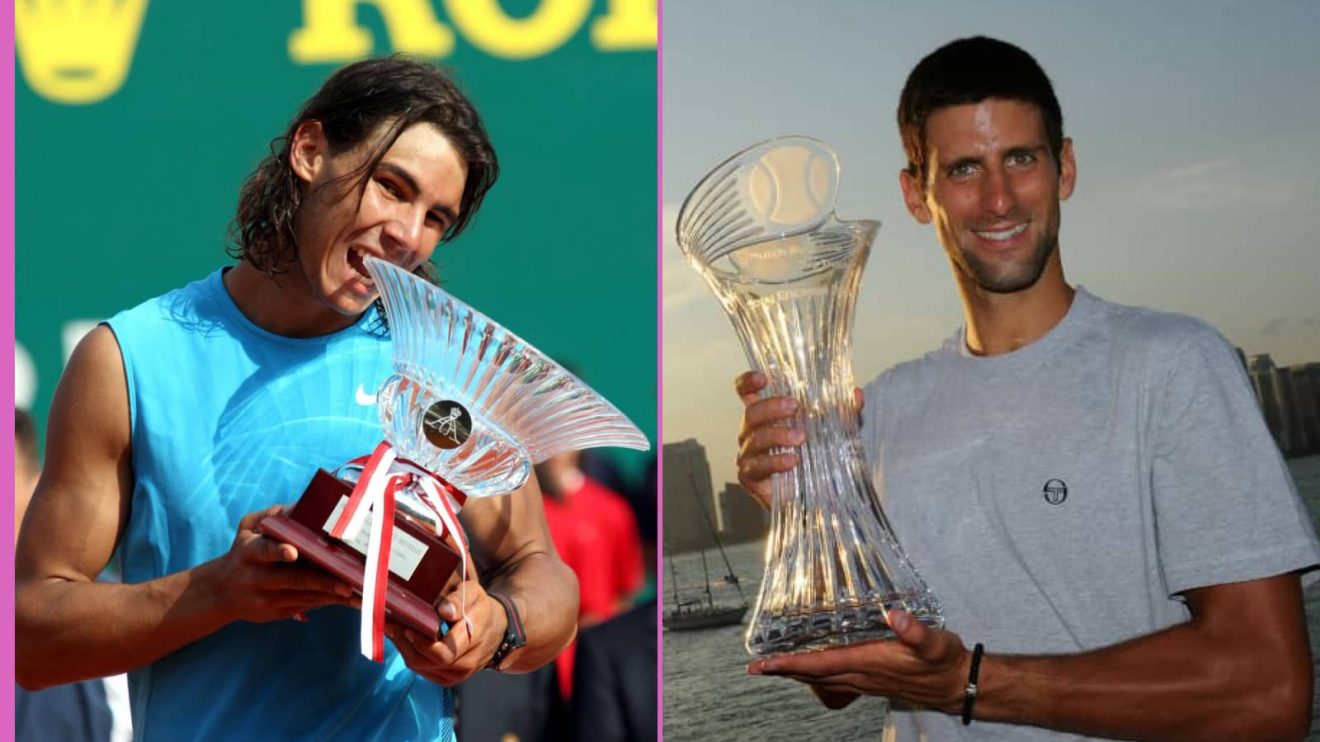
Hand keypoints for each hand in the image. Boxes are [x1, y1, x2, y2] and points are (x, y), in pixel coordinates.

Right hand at [205, 505, 356, 623]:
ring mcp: (265, 599)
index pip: (263, 551)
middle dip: (322, 582)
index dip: (278, 551)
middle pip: (292, 580)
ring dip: (332, 596)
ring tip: (358, 594)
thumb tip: (303, 505)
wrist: (221, 592)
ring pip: (303, 597)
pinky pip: (305, 606)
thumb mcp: (248, 528)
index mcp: (249, 553)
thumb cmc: (244, 552)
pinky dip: (327, 602)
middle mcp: (256, 578)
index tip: (293, 552)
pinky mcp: (275, 613)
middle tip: (347, 584)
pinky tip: (348, 600)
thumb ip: (273, 516)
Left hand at [385, 573, 505, 686]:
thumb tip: (445, 611)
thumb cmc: (481, 608)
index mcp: (473, 638)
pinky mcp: (450, 679)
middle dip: (406, 644)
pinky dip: (412, 657)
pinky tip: (406, 642)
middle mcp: (467, 662)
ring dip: (405, 650)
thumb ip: (459, 600)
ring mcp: (459, 674)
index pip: (442, 652)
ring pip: (422, 668)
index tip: (405, 625)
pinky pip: (424, 672)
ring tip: (395, 631)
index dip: (420, 642)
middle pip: (427, 662)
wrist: (497, 630)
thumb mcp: (474, 594)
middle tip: (393, 626)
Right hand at [735, 372, 862, 507]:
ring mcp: (748, 454)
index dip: (748, 382)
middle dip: (771, 406)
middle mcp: (752, 432)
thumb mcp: (831, 431)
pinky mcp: (749, 476)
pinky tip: (792, 461)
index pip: (746, 392)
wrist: (812, 496)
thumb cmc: (814, 458)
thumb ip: (842, 412)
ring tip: (800, 437)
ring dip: (777, 434)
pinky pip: (757, 466)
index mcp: (765, 415)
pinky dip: (775, 462)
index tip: (762, 378)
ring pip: (754, 438)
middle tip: (794, 406)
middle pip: (750, 412)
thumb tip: (857, 394)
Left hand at [747, 610, 971, 713]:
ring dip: (796, 673)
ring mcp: (865, 681)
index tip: (764, 664)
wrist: (958, 684)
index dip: (790, 663)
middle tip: (756, 668)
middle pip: (812, 675)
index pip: (820, 664)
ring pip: (820, 679)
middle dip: (783, 670)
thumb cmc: (944, 662)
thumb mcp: (935, 642)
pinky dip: (815, 674)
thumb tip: (896, 616)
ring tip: (773, 667)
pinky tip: (810, 668)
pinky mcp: (871, 681)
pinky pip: (833, 680)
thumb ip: (915, 630)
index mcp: (869, 663)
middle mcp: (861, 675)